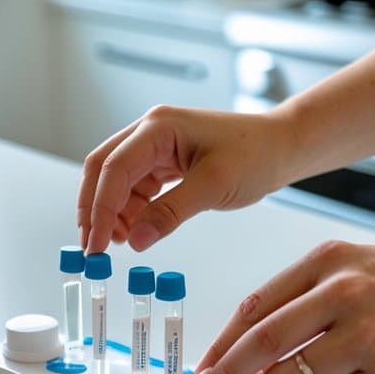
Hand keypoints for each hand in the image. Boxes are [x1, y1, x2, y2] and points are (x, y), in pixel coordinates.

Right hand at [77, 105, 293, 253]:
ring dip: (111, 212)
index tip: (96, 243)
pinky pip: (135, 187)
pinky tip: (133, 231)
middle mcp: (151, 132)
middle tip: (93, 247)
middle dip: (94, 209)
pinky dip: (130, 211)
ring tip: (117, 243)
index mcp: (158, 127)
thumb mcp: (214, 186)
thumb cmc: (256, 154)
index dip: (99, 209)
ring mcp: (156, 146)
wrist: (281, 147)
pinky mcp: (164, 162)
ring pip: (116, 181)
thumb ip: (171, 213)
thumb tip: (135, 240)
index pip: (113, 168)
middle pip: (103, 170)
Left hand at [189, 240, 374, 373]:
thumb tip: (251, 356)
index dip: (222, 343)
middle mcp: (344, 293)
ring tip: (312, 372)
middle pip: (264, 342)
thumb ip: (298, 303)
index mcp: (327, 262)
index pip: (257, 306)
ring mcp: (367, 335)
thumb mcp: (349, 268)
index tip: (203, 368)